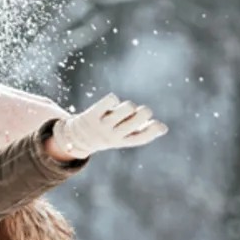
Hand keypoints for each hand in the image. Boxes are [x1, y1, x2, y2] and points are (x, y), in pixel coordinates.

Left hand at [51, 93, 167, 159]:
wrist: (76, 138)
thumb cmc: (107, 134)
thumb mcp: (124, 137)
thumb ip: (142, 132)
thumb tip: (163, 128)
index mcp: (123, 141)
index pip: (142, 138)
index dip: (154, 130)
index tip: (158, 124)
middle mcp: (113, 135)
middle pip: (137, 118)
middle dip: (143, 112)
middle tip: (137, 112)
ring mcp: (103, 125)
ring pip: (126, 108)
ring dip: (129, 106)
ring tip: (123, 109)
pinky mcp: (92, 115)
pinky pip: (109, 101)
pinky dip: (113, 99)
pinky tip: (110, 103)